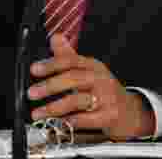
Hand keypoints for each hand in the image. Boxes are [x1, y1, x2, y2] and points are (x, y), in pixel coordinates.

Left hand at [29, 34, 155, 140]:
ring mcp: (107, 97)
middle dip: (50, 85)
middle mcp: (100, 79)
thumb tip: (56, 37)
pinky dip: (71, 121)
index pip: (71, 60)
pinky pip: (88, 119)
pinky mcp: (110, 115)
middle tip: (32, 93)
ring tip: (38, 113)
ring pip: (78, 100)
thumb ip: (69, 55)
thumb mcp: (88, 70)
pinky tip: (59, 123)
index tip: (34, 69)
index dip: (52, 64)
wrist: (129, 111)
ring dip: (55, 107)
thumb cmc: (104, 90)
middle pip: (74, 78)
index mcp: (93, 66)